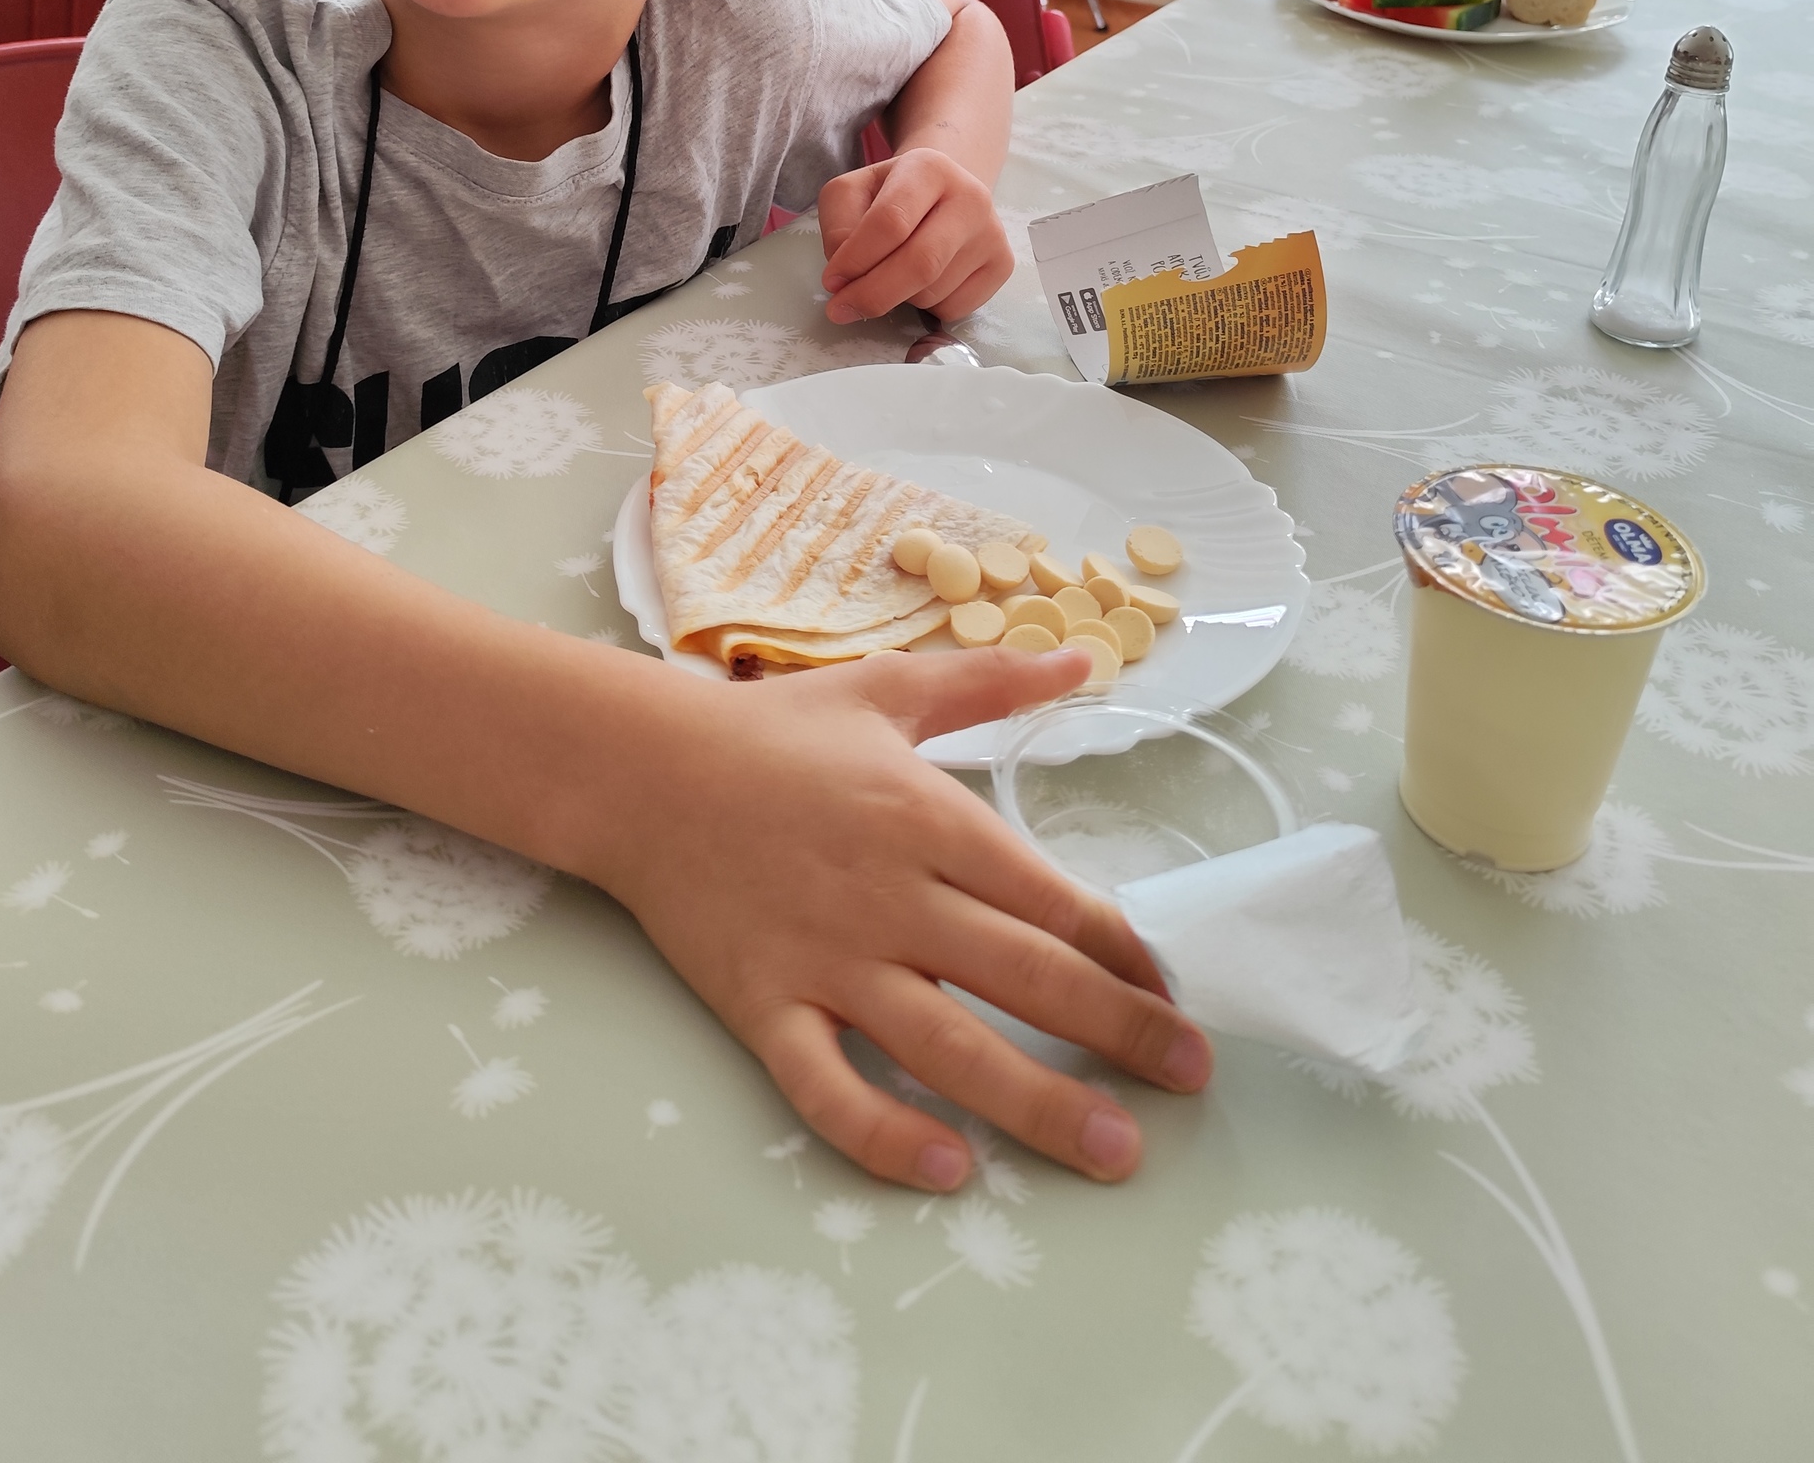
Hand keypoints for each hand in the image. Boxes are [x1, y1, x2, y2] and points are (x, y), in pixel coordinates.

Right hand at [597, 644, 1212, 1187]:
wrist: (639, 769)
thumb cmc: (772, 730)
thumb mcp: (889, 689)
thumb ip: (989, 683)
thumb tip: (1083, 660)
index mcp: (929, 818)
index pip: (1053, 899)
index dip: (1126, 951)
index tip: (1177, 990)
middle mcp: (892, 895)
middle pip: (1025, 976)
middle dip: (1120, 1032)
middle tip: (1191, 1078)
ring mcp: (826, 959)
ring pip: (947, 1046)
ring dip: (1038, 1103)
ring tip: (1114, 1152)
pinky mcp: (763, 1007)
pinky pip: (826, 1087)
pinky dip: (885, 1133)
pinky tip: (948, 1170)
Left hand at [817, 146, 1013, 323]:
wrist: (944, 192)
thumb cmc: (891, 195)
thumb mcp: (852, 192)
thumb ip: (839, 226)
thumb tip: (848, 276)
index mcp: (928, 168)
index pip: (890, 222)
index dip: (855, 259)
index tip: (832, 281)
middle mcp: (971, 197)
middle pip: (920, 263)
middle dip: (873, 294)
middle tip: (842, 309)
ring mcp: (992, 233)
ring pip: (933, 291)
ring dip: (899, 298)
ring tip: (893, 274)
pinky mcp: (1003, 265)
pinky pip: (955, 308)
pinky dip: (927, 309)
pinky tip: (922, 282)